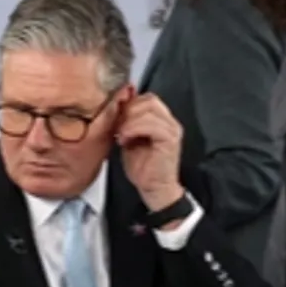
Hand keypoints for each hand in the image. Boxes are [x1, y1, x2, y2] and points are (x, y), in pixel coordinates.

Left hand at [116, 93, 184, 212]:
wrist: (154, 188)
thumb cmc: (142, 167)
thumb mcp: (130, 140)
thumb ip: (127, 124)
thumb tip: (114, 111)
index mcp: (161, 119)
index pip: (146, 98)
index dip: (128, 104)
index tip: (115, 118)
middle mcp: (170, 121)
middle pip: (148, 100)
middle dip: (127, 111)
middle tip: (116, 127)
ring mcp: (171, 129)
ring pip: (148, 110)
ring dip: (128, 121)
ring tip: (120, 136)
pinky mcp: (170, 139)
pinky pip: (151, 125)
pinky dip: (133, 129)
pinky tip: (125, 140)